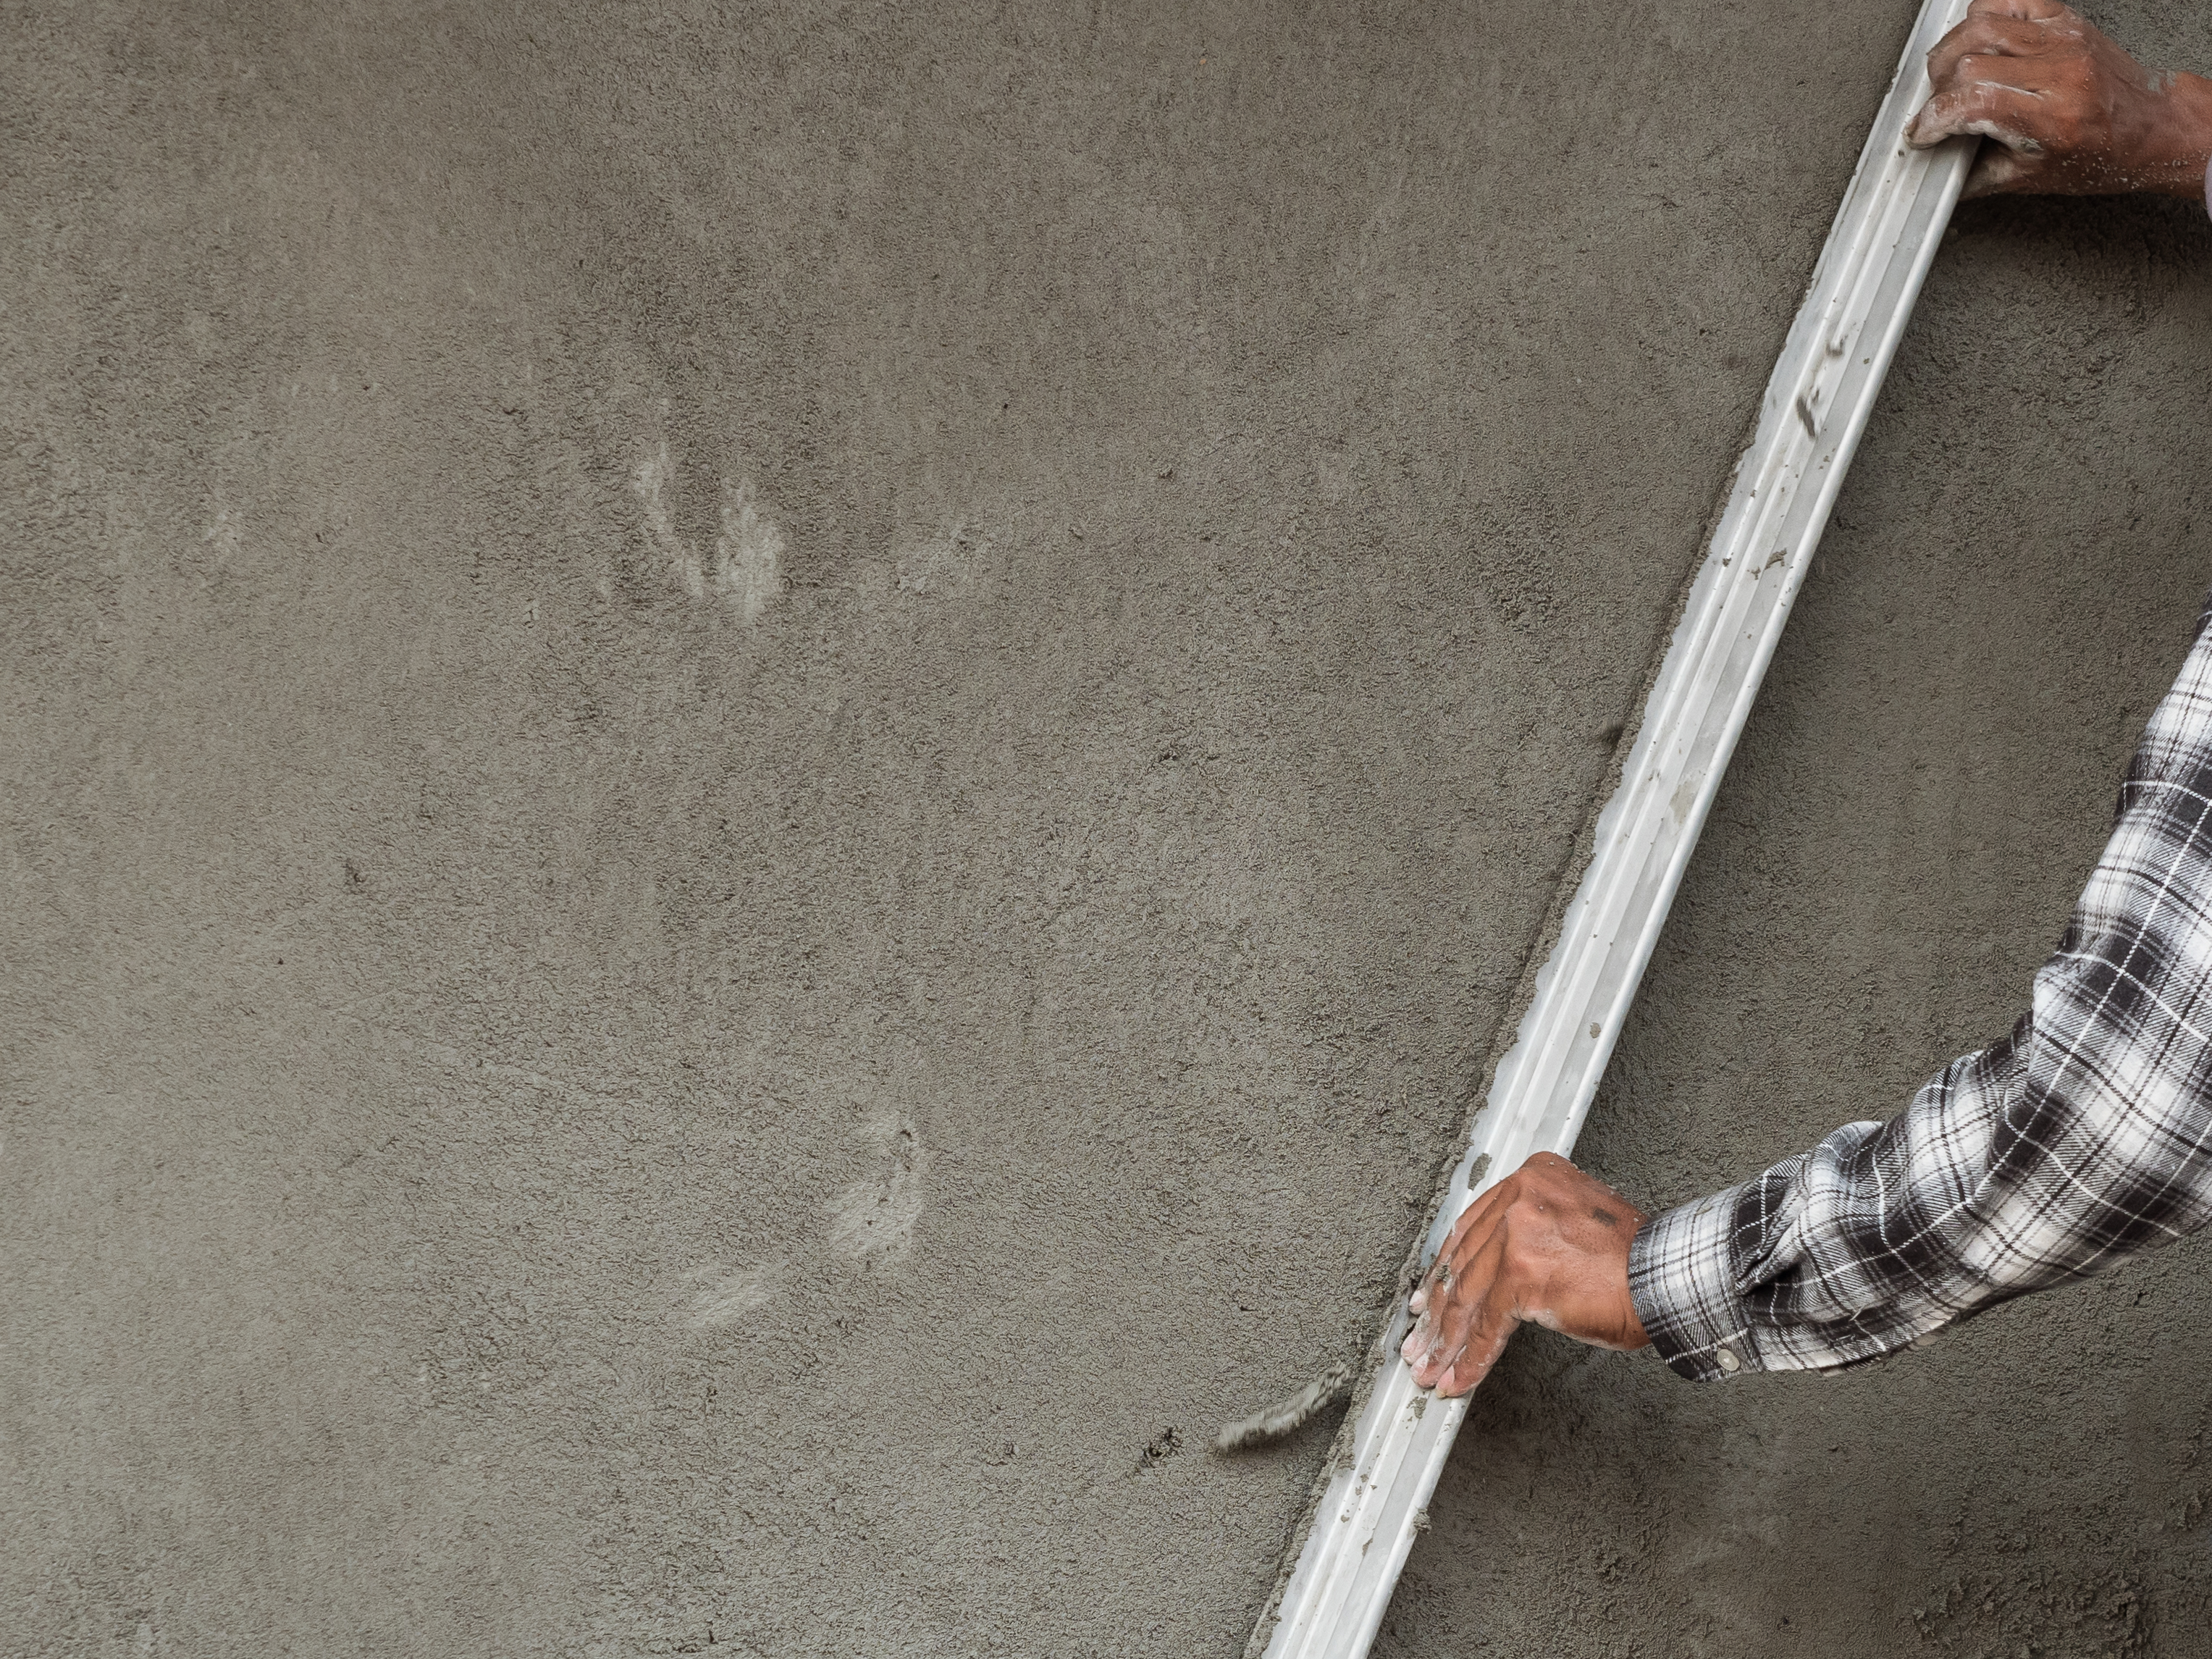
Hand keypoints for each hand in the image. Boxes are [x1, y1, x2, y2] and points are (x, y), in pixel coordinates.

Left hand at [1400, 1152, 1648, 1396]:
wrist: (1666, 1276)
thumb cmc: (1635, 1259)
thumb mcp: (1577, 1221)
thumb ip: (1533, 1230)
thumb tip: (1492, 1271)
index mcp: (1532, 1177)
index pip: (1472, 1227)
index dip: (1445, 1267)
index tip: (1428, 1294)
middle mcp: (1519, 1197)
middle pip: (1462, 1260)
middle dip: (1437, 1308)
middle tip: (1420, 1339)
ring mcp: (1518, 1235)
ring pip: (1466, 1295)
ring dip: (1445, 1339)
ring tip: (1429, 1367)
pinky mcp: (1523, 1276)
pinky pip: (1487, 1325)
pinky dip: (1470, 1357)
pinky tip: (1456, 1378)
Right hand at [1905, 0, 2211, 198]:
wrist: (2149, 125)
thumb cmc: (2100, 154)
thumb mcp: (2030, 180)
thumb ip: (1974, 175)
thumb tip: (1932, 170)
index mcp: (2053, 118)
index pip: (1973, 102)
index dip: (1933, 118)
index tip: (1922, 131)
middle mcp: (2060, 71)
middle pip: (1968, 63)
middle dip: (1938, 91)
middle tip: (1939, 110)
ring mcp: (2062, 38)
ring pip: (1980, 26)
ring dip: (1951, 53)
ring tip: (1951, 77)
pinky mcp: (2063, 18)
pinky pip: (2007, 1)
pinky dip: (1980, 18)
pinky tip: (1978, 43)